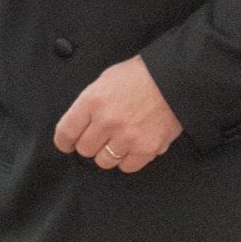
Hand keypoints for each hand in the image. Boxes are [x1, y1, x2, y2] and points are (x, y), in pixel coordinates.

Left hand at [54, 56, 182, 171]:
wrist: (176, 77)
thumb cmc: (141, 74)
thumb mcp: (106, 79)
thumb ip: (90, 103)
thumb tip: (79, 124)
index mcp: (93, 101)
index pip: (66, 132)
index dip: (64, 141)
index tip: (67, 144)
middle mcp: (107, 121)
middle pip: (85, 149)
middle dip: (91, 143)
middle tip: (101, 136)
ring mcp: (127, 137)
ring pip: (104, 161)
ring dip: (109, 153)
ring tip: (119, 141)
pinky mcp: (146, 148)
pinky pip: (127, 166)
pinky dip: (129, 159)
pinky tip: (134, 146)